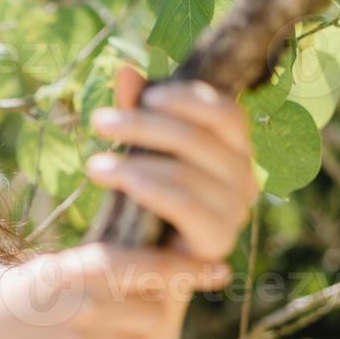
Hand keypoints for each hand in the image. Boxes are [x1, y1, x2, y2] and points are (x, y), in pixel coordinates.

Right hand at [0, 242, 230, 338]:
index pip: (152, 265)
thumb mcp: (49, 272)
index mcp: (82, 268)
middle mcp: (88, 303)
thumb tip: (150, 267)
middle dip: (143, 318)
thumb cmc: (6, 305)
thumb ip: (97, 269)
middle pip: (153, 313)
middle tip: (110, 321)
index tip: (220, 270)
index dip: (191, 268)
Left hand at [86, 64, 259, 263]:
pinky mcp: (217, 239)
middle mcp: (245, 178)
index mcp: (235, 151)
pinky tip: (114, 180)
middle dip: (143, 125)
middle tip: (98, 122)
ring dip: (134, 160)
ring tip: (94, 163)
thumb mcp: (139, 151)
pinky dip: (147, 188)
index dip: (187, 98)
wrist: (142, 268)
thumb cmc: (143, 203)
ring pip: (187, 171)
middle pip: (199, 138)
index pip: (226, 112)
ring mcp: (236, 211)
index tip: (144, 97)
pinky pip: (184, 204)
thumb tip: (124, 70)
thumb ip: (137, 113)